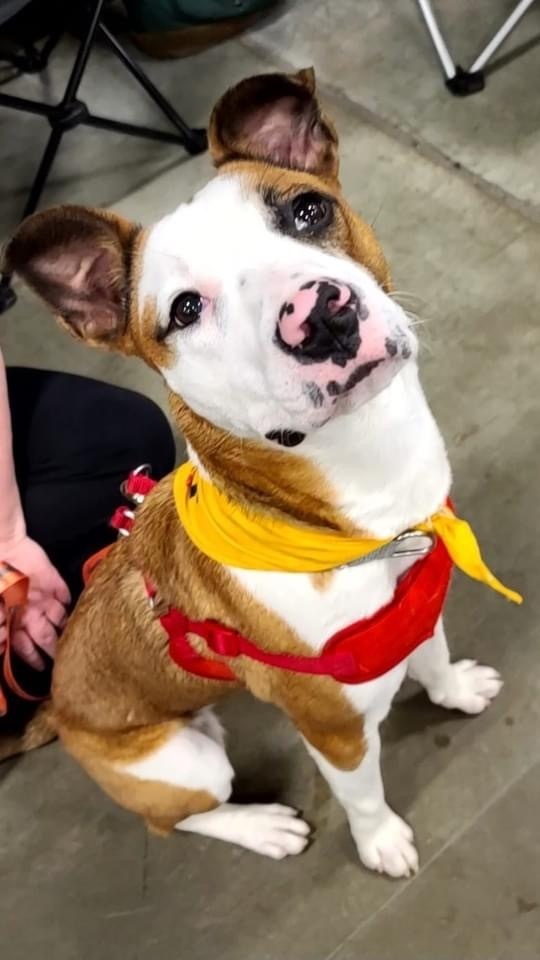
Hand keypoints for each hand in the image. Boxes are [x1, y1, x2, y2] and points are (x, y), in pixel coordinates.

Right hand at [0, 536, 69, 669]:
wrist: (1, 546)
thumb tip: (4, 644)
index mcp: (12, 619)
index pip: (24, 646)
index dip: (32, 658)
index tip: (43, 669)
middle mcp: (28, 610)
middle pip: (45, 635)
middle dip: (54, 649)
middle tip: (68, 661)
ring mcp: (41, 595)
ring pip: (58, 617)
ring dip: (66, 628)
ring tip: (78, 641)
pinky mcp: (51, 579)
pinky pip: (64, 593)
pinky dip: (70, 602)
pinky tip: (78, 611)